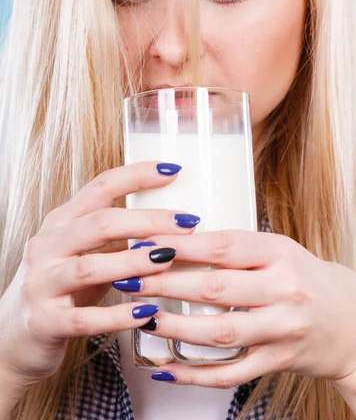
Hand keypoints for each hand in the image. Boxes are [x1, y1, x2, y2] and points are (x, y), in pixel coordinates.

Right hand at [0, 162, 197, 398]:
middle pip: (99, 223)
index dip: (137, 175)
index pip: (100, 187)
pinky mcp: (44, 322)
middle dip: (147, 220)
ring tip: (169, 260)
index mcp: (61, 222)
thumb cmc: (62, 288)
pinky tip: (147, 313)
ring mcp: (42, 284)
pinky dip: (118, 315)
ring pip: (90, 267)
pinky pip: (86, 319)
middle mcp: (47, 246)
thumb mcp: (83, 252)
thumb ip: (115, 235)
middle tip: (185, 222)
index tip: (172, 170)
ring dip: (133, 262)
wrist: (14, 337)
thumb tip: (170, 221)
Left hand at [134, 230, 355, 387]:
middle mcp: (284, 290)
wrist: (350, 321)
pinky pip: (232, 372)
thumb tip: (178, 240)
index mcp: (281, 254)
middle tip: (130, 278)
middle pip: (216, 289)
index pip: (224, 247)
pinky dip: (196, 373)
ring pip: (221, 332)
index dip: (182, 246)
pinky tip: (167, 368)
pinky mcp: (279, 361)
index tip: (146, 242)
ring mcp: (283, 329)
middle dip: (166, 284)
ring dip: (176, 327)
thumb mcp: (279, 250)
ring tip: (141, 317)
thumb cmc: (305, 278)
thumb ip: (238, 248)